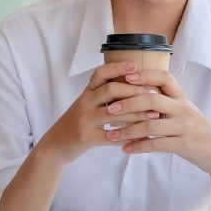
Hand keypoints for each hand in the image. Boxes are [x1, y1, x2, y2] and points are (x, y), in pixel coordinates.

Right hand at [34, 61, 164, 165]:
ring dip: (137, 114)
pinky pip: (111, 137)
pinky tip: (142, 138)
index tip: (136, 65)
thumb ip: (104, 95)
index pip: (100, 73)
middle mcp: (84, 103)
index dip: (118, 67)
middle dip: (134, 90)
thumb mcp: (87, 104)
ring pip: (113, 113)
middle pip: (110, 90)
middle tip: (154, 92)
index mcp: (86, 92)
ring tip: (154, 115)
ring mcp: (84, 120)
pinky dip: (128, 137)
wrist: (55, 145)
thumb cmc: (78, 122)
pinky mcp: (85, 138)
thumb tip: (135, 84)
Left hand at [101, 68, 210, 177]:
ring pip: (151, 124)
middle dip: (128, 103)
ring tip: (111, 135)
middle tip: (110, 108)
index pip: (164, 77)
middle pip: (152, 99)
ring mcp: (184, 127)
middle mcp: (184, 109)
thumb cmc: (197, 131)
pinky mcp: (184, 145)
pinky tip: (126, 149)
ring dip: (128, 130)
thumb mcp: (185, 112)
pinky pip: (157, 145)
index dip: (145, 75)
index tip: (125, 77)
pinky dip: (138, 147)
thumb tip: (138, 94)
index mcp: (183, 98)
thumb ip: (167, 102)